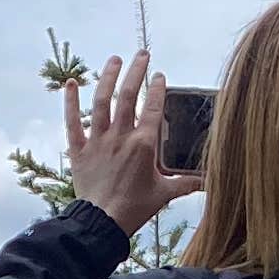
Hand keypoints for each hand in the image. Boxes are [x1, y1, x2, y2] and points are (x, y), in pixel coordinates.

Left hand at [65, 51, 203, 237]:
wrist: (102, 223)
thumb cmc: (135, 209)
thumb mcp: (164, 194)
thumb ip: (185, 183)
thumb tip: (208, 182)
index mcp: (144, 145)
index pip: (152, 107)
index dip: (157, 88)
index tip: (159, 75)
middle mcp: (121, 136)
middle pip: (128, 95)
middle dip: (136, 71)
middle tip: (141, 54)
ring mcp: (98, 141)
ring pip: (102, 101)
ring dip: (108, 77)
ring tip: (114, 60)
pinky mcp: (79, 150)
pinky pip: (73, 122)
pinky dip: (70, 102)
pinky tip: (70, 83)